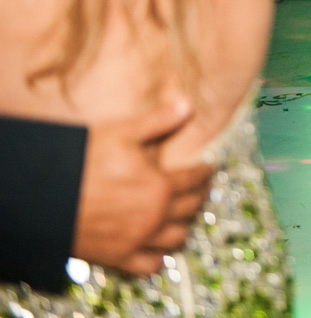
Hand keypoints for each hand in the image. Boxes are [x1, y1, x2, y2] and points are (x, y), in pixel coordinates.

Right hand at [73, 98, 213, 275]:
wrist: (42, 197)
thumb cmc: (83, 161)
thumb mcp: (123, 132)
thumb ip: (159, 120)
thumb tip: (187, 104)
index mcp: (161, 186)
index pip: (195, 179)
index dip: (205, 172)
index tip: (209, 168)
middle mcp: (155, 216)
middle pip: (190, 208)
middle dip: (200, 196)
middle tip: (202, 189)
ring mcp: (138, 239)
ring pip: (176, 238)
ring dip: (185, 225)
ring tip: (185, 215)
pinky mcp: (118, 256)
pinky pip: (149, 265)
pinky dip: (159, 258)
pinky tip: (160, 249)